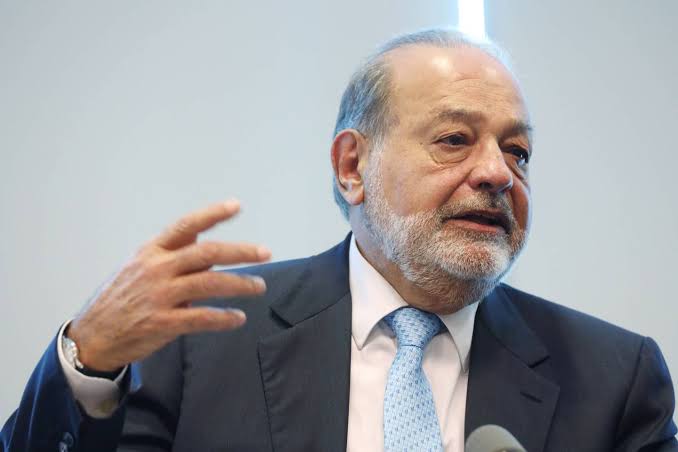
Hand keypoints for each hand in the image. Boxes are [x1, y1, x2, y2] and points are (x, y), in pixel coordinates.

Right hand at [67, 200, 269, 370]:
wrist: (92, 337)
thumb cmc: (122, 298)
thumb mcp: (140, 266)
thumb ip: (172, 253)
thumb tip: (202, 238)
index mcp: (152, 251)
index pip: (185, 226)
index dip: (212, 214)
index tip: (236, 206)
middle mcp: (156, 269)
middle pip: (206, 253)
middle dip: (240, 251)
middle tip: (265, 252)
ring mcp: (158, 296)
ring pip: (209, 284)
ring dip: (240, 284)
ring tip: (259, 287)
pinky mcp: (161, 323)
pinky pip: (201, 318)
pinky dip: (224, 318)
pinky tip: (238, 318)